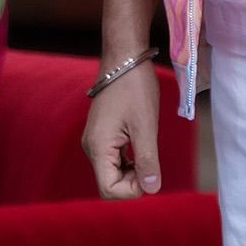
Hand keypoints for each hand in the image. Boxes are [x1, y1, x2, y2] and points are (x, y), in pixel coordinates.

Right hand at [81, 61, 160, 197]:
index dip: (132, 190)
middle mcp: (92, 146)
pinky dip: (128, 159)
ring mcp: (95, 139)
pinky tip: (141, 144)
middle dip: (133, 180)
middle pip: (110, 182)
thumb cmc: (135, 87)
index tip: (151, 172)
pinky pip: (113, 157)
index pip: (109, 189)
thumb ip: (147, 159)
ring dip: (132, 169)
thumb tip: (152, 189)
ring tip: (148, 149)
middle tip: (153, 161)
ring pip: (112, 170)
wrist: (125, 56)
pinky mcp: (102, 132)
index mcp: (98, 147)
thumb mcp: (145, 124)